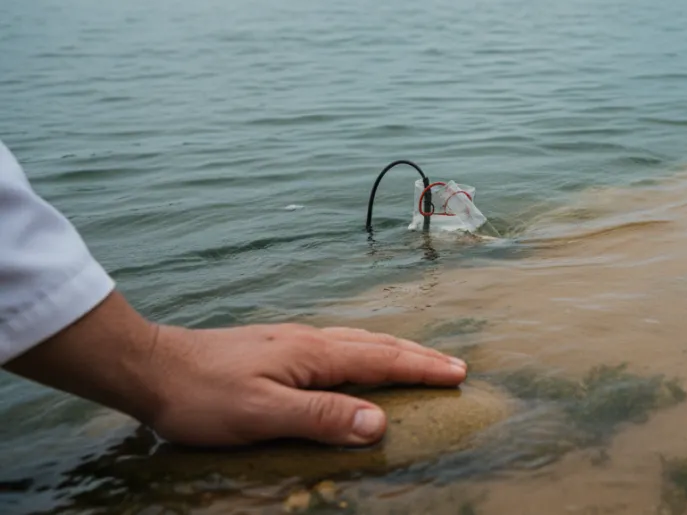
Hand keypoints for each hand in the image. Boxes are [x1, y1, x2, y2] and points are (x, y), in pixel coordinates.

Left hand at [4, 291, 467, 447]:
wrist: (151, 366)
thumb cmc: (202, 395)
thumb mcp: (262, 414)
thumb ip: (321, 416)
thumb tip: (379, 423)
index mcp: (313, 355)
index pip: (381, 360)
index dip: (421, 368)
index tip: (459, 374)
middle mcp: (309, 341)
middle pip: (377, 344)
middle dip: (418, 355)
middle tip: (454, 366)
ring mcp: (292, 342)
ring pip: (358, 341)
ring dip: (395, 350)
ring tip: (419, 359)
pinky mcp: (277, 349)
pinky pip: (339, 344)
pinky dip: (366, 350)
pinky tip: (357, 357)